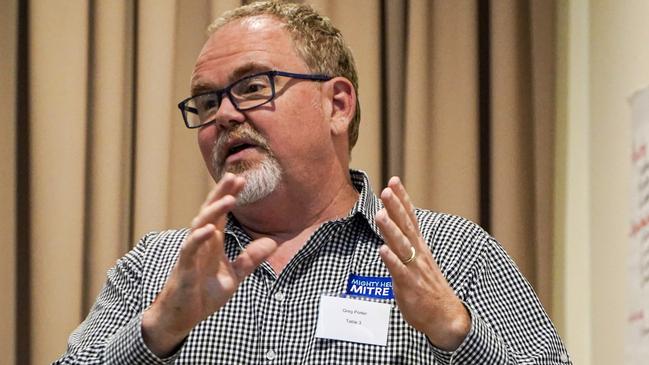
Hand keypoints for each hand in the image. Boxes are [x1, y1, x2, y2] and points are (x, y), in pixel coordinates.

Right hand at [141, 173, 276, 356]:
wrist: (181, 318)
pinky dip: (199, 239)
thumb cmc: (203, 294)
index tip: (242, 180)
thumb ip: (250, 259)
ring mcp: (191, 254)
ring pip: (199, 225)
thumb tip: (272, 243)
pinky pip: (190, 250)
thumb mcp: (234, 276)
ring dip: (214, 212)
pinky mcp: (184, 269)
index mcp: (213, 243)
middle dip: (221, 194)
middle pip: (210, 212)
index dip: (230, 196)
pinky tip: (209, 229)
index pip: (222, 214)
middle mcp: (201, 243)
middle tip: (233, 176)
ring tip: (228, 199)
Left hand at [375, 177, 469, 350]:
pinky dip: (391, 260)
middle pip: (405, 226)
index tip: (394, 181)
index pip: (410, 217)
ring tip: (380, 214)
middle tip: (386, 190)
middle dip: (396, 207)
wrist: (445, 316)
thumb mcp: (417, 258)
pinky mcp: (410, 286)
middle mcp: (418, 253)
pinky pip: (400, 271)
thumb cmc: (427, 286)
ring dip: (391, 230)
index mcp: (419, 246)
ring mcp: (414, 269)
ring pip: (401, 246)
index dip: (402, 199)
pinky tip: (382, 250)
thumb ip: (403, 241)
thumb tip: (390, 222)